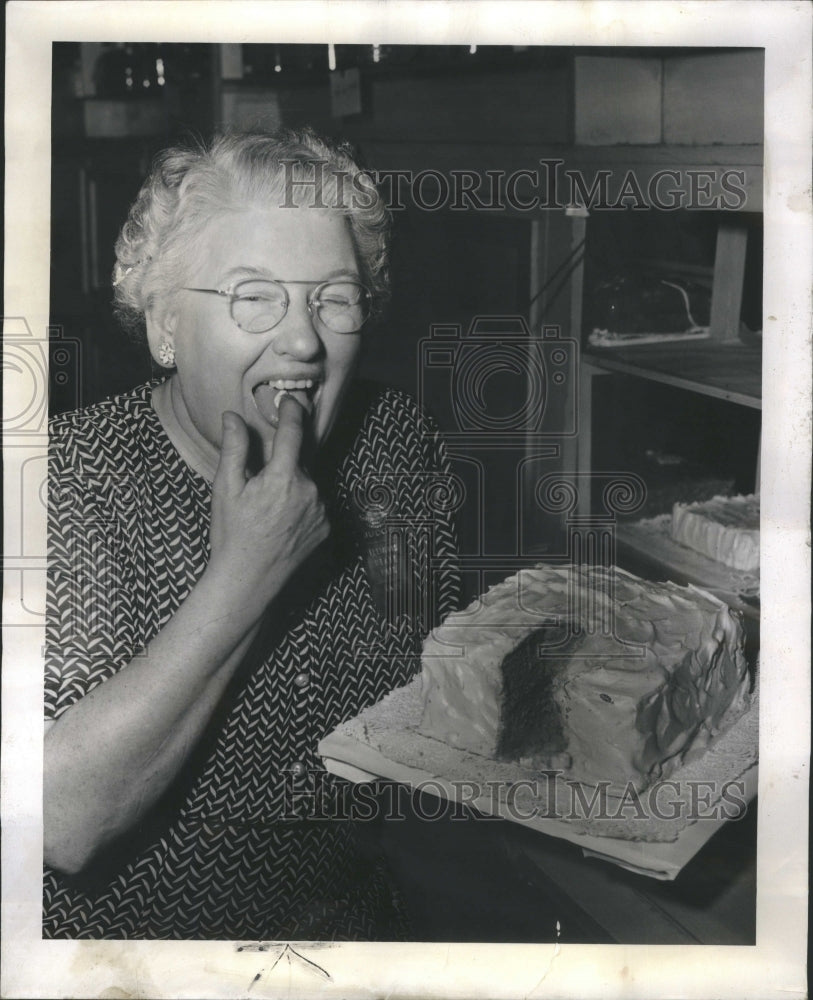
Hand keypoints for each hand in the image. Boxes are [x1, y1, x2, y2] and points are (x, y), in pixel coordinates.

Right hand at [207, 398, 329, 606]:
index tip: (291, 399)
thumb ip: (234, 448)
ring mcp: (322, 510)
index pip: (293, 431)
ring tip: (268, 508)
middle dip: (283, 462)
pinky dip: (301, 504)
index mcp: (284, 477)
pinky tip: (281, 520)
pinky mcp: (327, 527)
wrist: (248, 580)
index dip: (292, 411)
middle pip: (299, 460)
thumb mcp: (226, 488)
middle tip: (261, 481)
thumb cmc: (232, 534)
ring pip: (308, 483)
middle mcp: (310, 490)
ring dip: (292, 484)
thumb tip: (232, 416)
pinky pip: (315, 504)